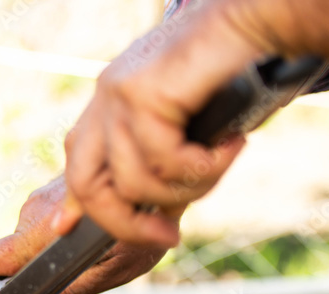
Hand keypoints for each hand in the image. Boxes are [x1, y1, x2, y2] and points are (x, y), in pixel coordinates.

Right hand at [0, 175, 171, 293]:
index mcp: (43, 232)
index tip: (14, 293)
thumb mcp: (112, 270)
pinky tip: (96, 225)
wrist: (160, 168)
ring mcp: (42, 192)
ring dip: (54, 246)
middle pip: (13, 250)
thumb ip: (70, 290)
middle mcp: (35, 208)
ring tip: (94, 243)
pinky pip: (45, 216)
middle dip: (36, 266)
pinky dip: (64, 228)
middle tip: (77, 269)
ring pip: (30, 233)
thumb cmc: (146, 220)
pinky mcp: (52, 185)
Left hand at [58, 2, 258, 247]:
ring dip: (188, 189)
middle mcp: (106, 97)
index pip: (78, 165)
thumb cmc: (232, 69)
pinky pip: (164, 161)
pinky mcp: (143, 93)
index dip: (75, 205)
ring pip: (134, 183)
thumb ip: (160, 154)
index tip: (70, 231)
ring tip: (222, 162)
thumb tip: (147, 203)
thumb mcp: (186, 121)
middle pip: (87, 186)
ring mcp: (119, 94)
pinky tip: (231, 145)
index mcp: (110, 103)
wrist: (258, 16)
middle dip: (126, 225)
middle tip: (169, 236)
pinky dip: (204, 166)